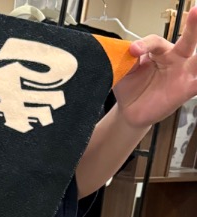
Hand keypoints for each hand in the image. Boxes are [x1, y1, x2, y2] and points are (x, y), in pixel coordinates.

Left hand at [114, 8, 196, 128]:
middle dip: (194, 25)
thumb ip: (126, 59)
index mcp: (159, 51)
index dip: (144, 44)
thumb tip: (130, 51)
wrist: (129, 111)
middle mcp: (175, 58)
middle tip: (196, 10)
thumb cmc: (129, 87)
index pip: (155, 42)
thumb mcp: (123, 71)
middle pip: (188, 39)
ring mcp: (183, 73)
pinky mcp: (186, 89)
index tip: (133, 50)